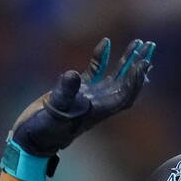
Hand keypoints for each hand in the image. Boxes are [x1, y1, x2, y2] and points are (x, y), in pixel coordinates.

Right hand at [8, 37, 154, 158]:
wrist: (30, 138)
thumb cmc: (43, 131)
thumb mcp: (53, 111)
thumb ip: (63, 93)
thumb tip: (73, 74)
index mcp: (98, 111)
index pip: (124, 96)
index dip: (135, 82)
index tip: (142, 64)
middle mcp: (98, 103)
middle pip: (126, 85)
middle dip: (139, 67)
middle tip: (150, 47)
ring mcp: (89, 96)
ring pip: (115, 77)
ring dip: (127, 61)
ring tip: (140, 44)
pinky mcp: (77, 90)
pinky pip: (95, 71)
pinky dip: (101, 58)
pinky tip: (106, 43)